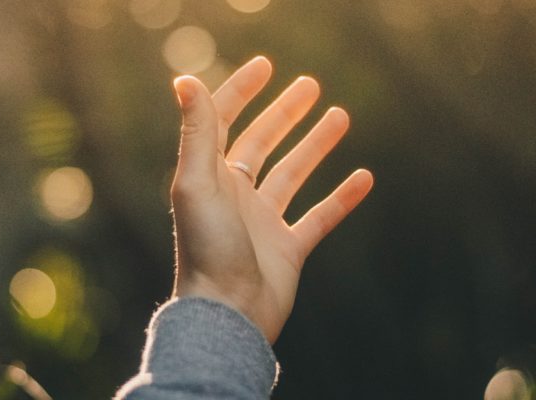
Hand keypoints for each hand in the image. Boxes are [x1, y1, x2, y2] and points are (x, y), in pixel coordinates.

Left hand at [170, 56, 372, 343]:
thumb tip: (185, 79)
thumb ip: (197, 132)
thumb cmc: (207, 248)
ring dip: (315, 146)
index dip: (241, 91)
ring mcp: (264, 222)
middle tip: (310, 85)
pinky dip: (341, 198)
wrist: (228, 313)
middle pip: (262, 143)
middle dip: (285, 113)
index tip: (266, 65)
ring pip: (293, 174)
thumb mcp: (198, 182)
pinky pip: (320, 217)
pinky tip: (364, 177)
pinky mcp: (289, 248)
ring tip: (340, 116)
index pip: (226, 122)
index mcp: (212, 176)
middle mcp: (236, 195)